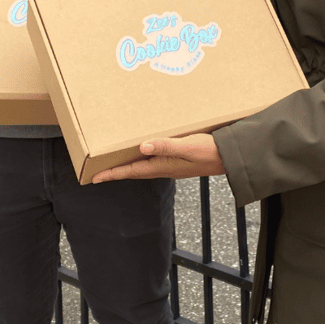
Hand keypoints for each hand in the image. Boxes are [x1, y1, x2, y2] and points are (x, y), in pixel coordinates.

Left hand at [92, 134, 225, 182]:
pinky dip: (144, 155)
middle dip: (116, 170)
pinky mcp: (179, 159)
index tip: (94, 177)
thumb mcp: (187, 146)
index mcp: (162, 166)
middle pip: (134, 170)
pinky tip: (145, 148)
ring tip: (116, 159)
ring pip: (143, 165)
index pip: (131, 171)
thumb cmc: (210, 152)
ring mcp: (171, 164)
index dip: (112, 174)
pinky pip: (155, 159)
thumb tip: (142, 146)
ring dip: (128, 164)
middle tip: (99, 170)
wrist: (230, 158)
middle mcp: (164, 167)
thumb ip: (166, 145)